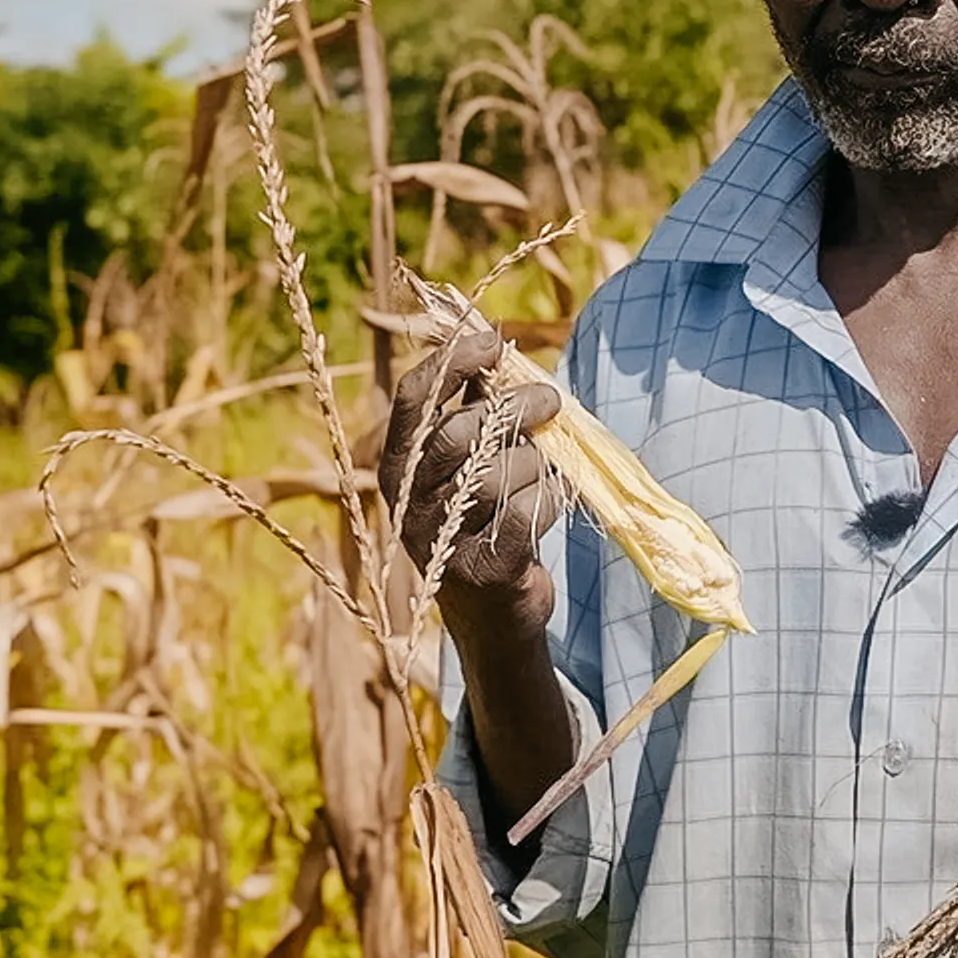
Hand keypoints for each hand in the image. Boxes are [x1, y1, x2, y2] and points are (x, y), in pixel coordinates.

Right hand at [379, 324, 565, 643]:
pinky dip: (553, 496)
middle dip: (514, 408)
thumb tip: (492, 343)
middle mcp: (409, 503)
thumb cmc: (485, 521)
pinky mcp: (485, 570)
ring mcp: (442, 540)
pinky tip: (557, 495)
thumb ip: (472, 409)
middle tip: (551, 399)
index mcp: (399, 466)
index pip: (415, 399)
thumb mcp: (466, 465)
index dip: (454, 361)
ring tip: (548, 469)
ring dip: (537, 462)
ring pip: (497, 474)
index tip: (494, 341)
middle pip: (459, 433)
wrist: (494, 616)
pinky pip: (527, 512)